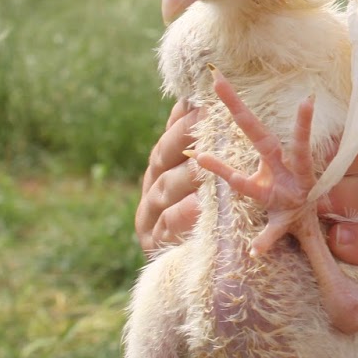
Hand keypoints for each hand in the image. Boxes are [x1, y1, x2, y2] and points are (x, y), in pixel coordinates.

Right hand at [135, 101, 201, 253]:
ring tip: (204, 164)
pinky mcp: (155, 240)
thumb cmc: (206, 207)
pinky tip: (198, 205)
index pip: (171, 136)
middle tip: (205, 123)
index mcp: (162, 164)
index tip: (204, 103)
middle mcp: (153, 183)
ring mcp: (151, 212)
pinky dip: (183, 214)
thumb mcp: (201, 174)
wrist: (202, 260)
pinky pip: (169, 224)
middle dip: (184, 139)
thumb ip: (193, 141)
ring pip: (165, 188)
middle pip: (164, 157)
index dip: (184, 121)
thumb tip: (192, 98)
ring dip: (185, 175)